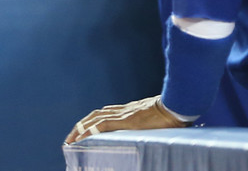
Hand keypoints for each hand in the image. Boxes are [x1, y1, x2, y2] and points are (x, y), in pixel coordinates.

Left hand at [65, 95, 188, 143]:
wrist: (177, 106)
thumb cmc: (173, 113)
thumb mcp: (158, 117)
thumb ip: (150, 121)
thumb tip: (155, 128)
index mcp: (130, 110)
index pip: (105, 113)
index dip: (92, 121)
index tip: (84, 128)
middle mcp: (123, 110)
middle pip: (95, 115)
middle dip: (81, 125)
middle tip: (70, 137)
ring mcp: (124, 115)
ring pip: (95, 119)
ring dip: (81, 129)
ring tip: (71, 140)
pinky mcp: (126, 121)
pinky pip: (103, 126)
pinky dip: (90, 132)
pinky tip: (82, 139)